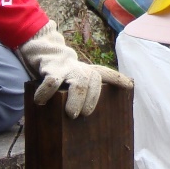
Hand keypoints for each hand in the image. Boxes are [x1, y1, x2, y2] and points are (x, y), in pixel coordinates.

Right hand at [17, 21, 133, 116]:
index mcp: (89, 72)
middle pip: (93, 81)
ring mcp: (67, 69)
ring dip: (76, 99)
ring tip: (71, 114)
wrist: (45, 52)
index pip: (107, 74)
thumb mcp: (77, 78)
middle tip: (83, 115)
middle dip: (91, 100)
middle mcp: (81, 69)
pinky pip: (51, 83)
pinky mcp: (51, 70)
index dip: (118, 80)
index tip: (129, 86)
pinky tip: (40, 102)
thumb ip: (84, 91)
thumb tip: (83, 116)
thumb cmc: (64, 74)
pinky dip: (45, 93)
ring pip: (78, 83)